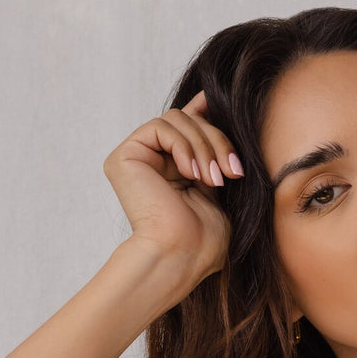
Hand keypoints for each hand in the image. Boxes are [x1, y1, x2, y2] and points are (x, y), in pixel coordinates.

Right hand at [103, 89, 238, 292]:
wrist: (181, 256)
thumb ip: (214, 154)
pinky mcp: (125, 156)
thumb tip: (221, 119)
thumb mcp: (218, 189)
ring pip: (177, 119)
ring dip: (203, 147)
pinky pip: (161, 127)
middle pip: (188, 120)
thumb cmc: (203, 240)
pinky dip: (183, 145)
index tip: (226, 101)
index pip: (188, 126)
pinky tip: (191, 173)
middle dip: (217, 141)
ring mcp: (138, 158)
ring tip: (212, 180)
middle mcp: (153, 161)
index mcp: (173, 170)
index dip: (205, 110)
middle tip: (231, 171)